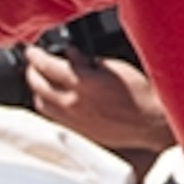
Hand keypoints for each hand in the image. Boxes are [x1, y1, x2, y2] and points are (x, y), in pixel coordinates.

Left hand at [23, 45, 173, 155]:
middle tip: (35, 63)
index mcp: (81, 83)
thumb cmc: (139, 93)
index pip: (46, 66)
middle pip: (37, 85)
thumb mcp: (113, 67)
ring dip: (38, 90)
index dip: (35, 56)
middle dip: (33, 71)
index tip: (32, 51)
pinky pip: (53, 117)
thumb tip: (70, 54)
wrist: (151, 122)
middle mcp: (72, 103)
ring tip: (44, 81)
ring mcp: (73, 121)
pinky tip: (57, 99)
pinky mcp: (78, 132)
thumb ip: (87, 61)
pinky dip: (49, 105)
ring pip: (41, 104)